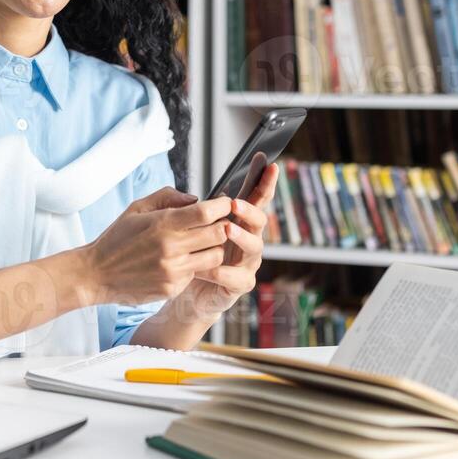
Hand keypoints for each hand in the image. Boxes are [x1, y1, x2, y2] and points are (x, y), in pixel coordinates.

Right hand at [74, 188, 233, 306]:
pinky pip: (196, 274)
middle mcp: (171, 247)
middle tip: (218, 224)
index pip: (207, 212)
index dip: (222, 206)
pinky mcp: (172, 288)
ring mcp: (173, 271)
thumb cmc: (117, 238)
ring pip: (214, 257)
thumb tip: (195, 198)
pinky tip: (179, 262)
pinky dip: (194, 266)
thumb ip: (167, 197)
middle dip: (223, 226)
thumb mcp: (136, 208)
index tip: (225, 204)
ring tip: (201, 244)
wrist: (95, 274)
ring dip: (213, 248)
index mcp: (162, 223)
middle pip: (219, 234)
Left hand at [162, 163, 277, 322]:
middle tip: (233, 204)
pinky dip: (223, 272)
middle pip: (259, 220)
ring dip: (241, 237)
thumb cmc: (190, 254)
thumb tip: (193, 198)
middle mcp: (248, 240)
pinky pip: (237, 278)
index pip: (255, 199)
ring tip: (227, 230)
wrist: (188, 293)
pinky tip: (208, 268)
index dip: (264, 182)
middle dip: (249, 210)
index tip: (270, 165)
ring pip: (254, 247)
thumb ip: (190, 211)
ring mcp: (247, 263)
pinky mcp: (241, 284)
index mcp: (239, 222)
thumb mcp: (187, 229)